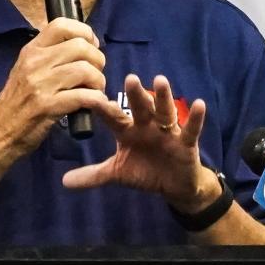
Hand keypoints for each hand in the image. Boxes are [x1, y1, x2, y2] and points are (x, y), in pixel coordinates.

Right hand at [0, 17, 107, 159]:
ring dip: (98, 81)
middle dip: (98, 60)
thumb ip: (49, 56)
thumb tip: (83, 47)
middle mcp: (35, 62)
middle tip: (96, 74)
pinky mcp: (49, 107)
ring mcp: (41, 84)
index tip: (92, 47)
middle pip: (80, 46)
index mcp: (31, 50)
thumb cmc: (16, 103)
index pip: (61, 24)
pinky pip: (85, 96)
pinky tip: (95, 104)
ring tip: (95, 90)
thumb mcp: (25, 70)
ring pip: (86, 70)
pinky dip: (97, 100)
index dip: (85, 32)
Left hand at [62, 73, 222, 213]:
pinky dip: (196, 118)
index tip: (91, 97)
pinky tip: (200, 104)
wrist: (174, 186)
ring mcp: (167, 131)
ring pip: (164, 112)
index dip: (103, 109)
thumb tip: (64, 181)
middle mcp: (146, 126)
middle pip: (140, 108)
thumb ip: (93, 175)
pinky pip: (191, 129)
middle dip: (136, 94)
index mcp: (128, 131)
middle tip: (129, 78)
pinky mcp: (186, 142)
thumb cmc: (145, 172)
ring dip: (163, 97)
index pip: (113, 118)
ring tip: (160, 81)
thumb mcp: (117, 174)